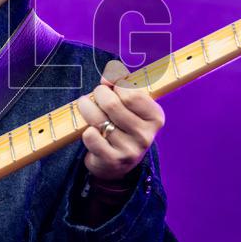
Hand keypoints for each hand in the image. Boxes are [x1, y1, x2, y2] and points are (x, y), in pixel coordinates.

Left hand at [76, 60, 164, 181]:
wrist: (118, 163)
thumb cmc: (123, 125)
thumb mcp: (130, 104)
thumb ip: (121, 85)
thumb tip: (107, 78)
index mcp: (155, 118)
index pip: (132, 94)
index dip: (117, 85)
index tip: (112, 87)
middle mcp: (145, 135)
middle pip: (112, 104)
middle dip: (99, 93)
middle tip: (97, 95)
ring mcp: (129, 150)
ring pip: (98, 118)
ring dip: (87, 107)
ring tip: (85, 105)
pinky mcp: (112, 160)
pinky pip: (90, 136)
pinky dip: (86, 130)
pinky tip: (91, 130)